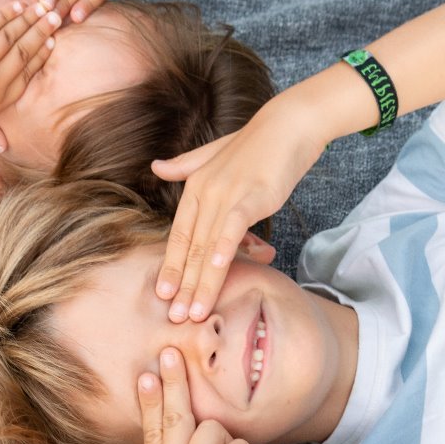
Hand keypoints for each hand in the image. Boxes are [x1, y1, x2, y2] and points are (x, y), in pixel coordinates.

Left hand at [0, 0, 57, 141]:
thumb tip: (5, 146)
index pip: (28, 74)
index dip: (42, 55)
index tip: (53, 41)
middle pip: (25, 52)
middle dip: (42, 33)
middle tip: (54, 17)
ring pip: (11, 37)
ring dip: (28, 20)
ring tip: (41, 8)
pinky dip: (6, 15)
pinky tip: (17, 6)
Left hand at [151, 89, 328, 321]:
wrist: (288, 125)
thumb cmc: (256, 145)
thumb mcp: (213, 155)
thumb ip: (184, 166)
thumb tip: (156, 167)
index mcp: (195, 188)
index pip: (179, 236)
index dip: (171, 267)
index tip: (164, 296)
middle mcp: (204, 193)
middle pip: (190, 248)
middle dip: (183, 286)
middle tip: (175, 318)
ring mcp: (226, 195)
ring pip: (208, 247)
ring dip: (201, 283)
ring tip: (195, 312)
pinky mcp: (250, 196)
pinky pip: (232, 229)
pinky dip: (224, 252)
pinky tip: (216, 273)